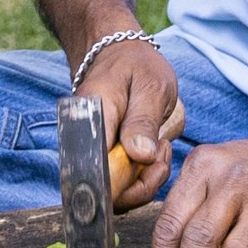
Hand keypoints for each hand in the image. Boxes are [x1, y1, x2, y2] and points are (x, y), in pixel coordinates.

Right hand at [72, 27, 183, 209]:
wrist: (117, 55)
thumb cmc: (135, 66)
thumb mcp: (150, 86)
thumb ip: (143, 121)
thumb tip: (140, 156)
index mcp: (89, 122)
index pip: (95, 171)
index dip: (122, 186)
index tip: (151, 168)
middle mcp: (84, 145)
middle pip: (107, 191)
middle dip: (141, 185)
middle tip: (162, 153)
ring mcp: (94, 155)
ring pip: (118, 192)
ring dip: (145, 180)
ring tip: (161, 147)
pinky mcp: (105, 160)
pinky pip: (124, 182)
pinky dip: (144, 175)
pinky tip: (155, 151)